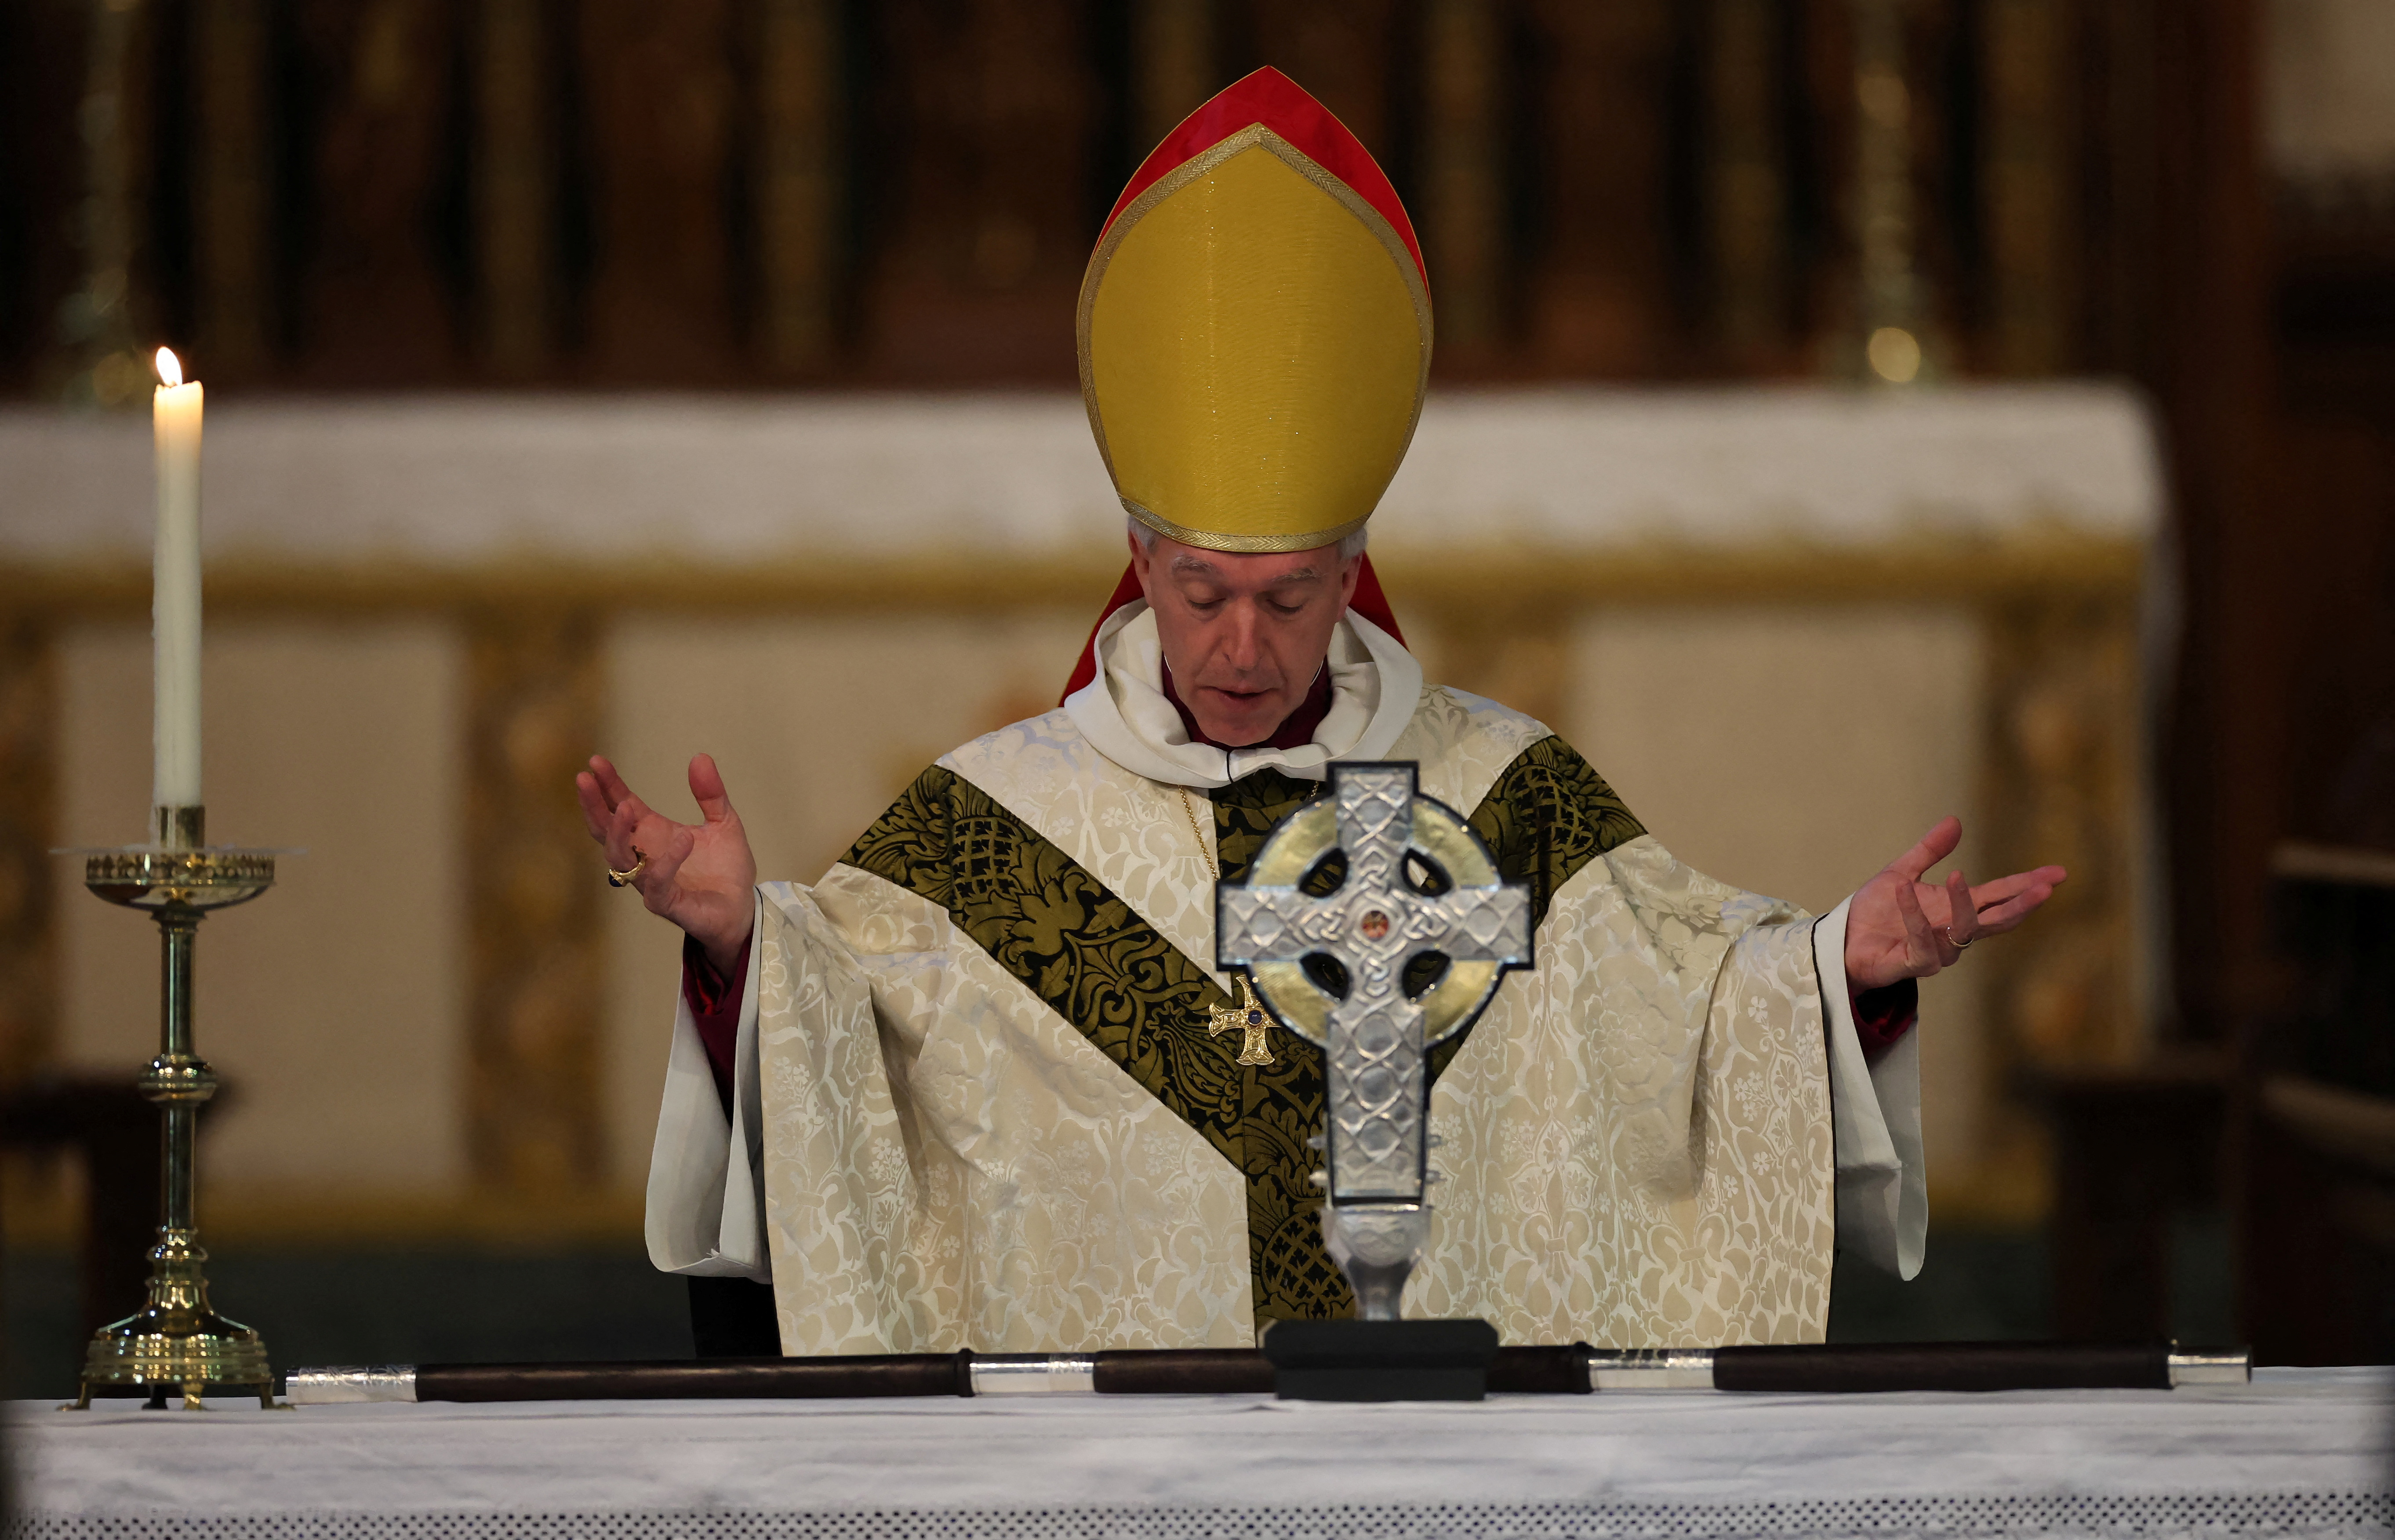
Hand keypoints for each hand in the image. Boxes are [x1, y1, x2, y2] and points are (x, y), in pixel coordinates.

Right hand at [575, 753, 757, 973]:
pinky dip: (667, 862)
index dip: (608, 785)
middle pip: (605, 830)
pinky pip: (656, 884)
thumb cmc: (726, 870)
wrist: (742, 910)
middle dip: (593, 805)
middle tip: (585, 778)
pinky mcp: (667, 903)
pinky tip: (682, 839)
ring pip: (619, 858)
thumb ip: (711, 794)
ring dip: (619, 833)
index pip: (621, 805)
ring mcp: (650, 881)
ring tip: (626, 807)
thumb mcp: (724, 822)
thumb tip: (700, 757)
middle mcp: (644, 856)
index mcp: (653, 833)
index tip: (597, 761)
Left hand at [1843, 815, 2066, 991]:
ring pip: (1963, 932)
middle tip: (2044, 889)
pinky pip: (1921, 944)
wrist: (1841, 941)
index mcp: (1956, 909)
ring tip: (1957, 876)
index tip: (2058, 873)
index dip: (2028, 885)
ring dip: (1962, 904)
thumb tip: (1955, 820)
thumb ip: (1929, 850)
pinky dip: (1915, 917)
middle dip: (2022, 905)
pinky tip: (1906, 892)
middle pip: (1998, 921)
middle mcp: (1953, 932)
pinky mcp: (1911, 964)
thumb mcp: (1901, 873)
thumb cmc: (1875, 912)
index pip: (2000, 897)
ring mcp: (1936, 951)